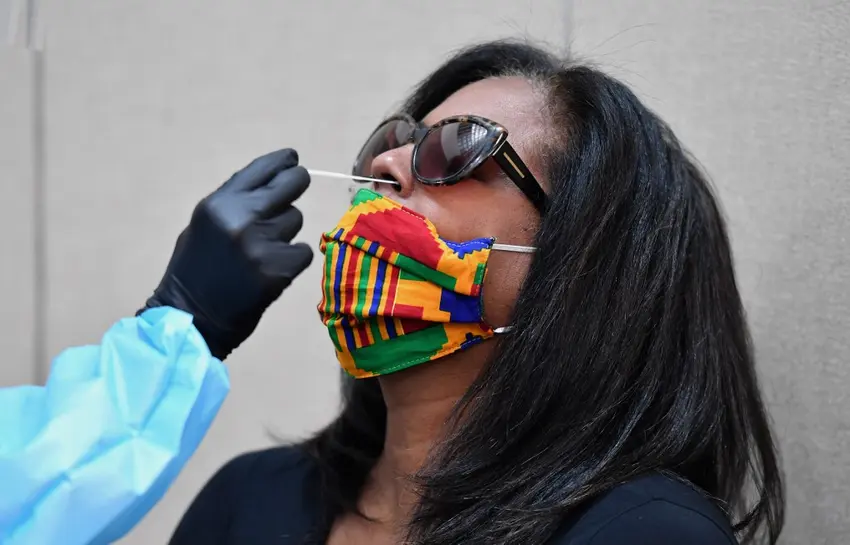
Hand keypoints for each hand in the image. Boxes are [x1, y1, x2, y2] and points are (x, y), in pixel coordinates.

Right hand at [141, 149, 312, 358]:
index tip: (293, 160)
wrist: (193, 318)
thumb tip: (271, 184)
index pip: (263, 168)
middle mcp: (242, 217)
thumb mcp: (205, 225)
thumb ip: (235, 203)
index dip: (283, 162)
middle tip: (295, 190)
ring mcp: (263, 243)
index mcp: (220, 203)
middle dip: (296, 184)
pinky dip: (293, 259)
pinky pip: (302, 251)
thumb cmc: (194, 271)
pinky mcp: (279, 269)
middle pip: (293, 184)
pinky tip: (273, 270)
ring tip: (263, 250)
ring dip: (287, 231)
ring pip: (296, 220)